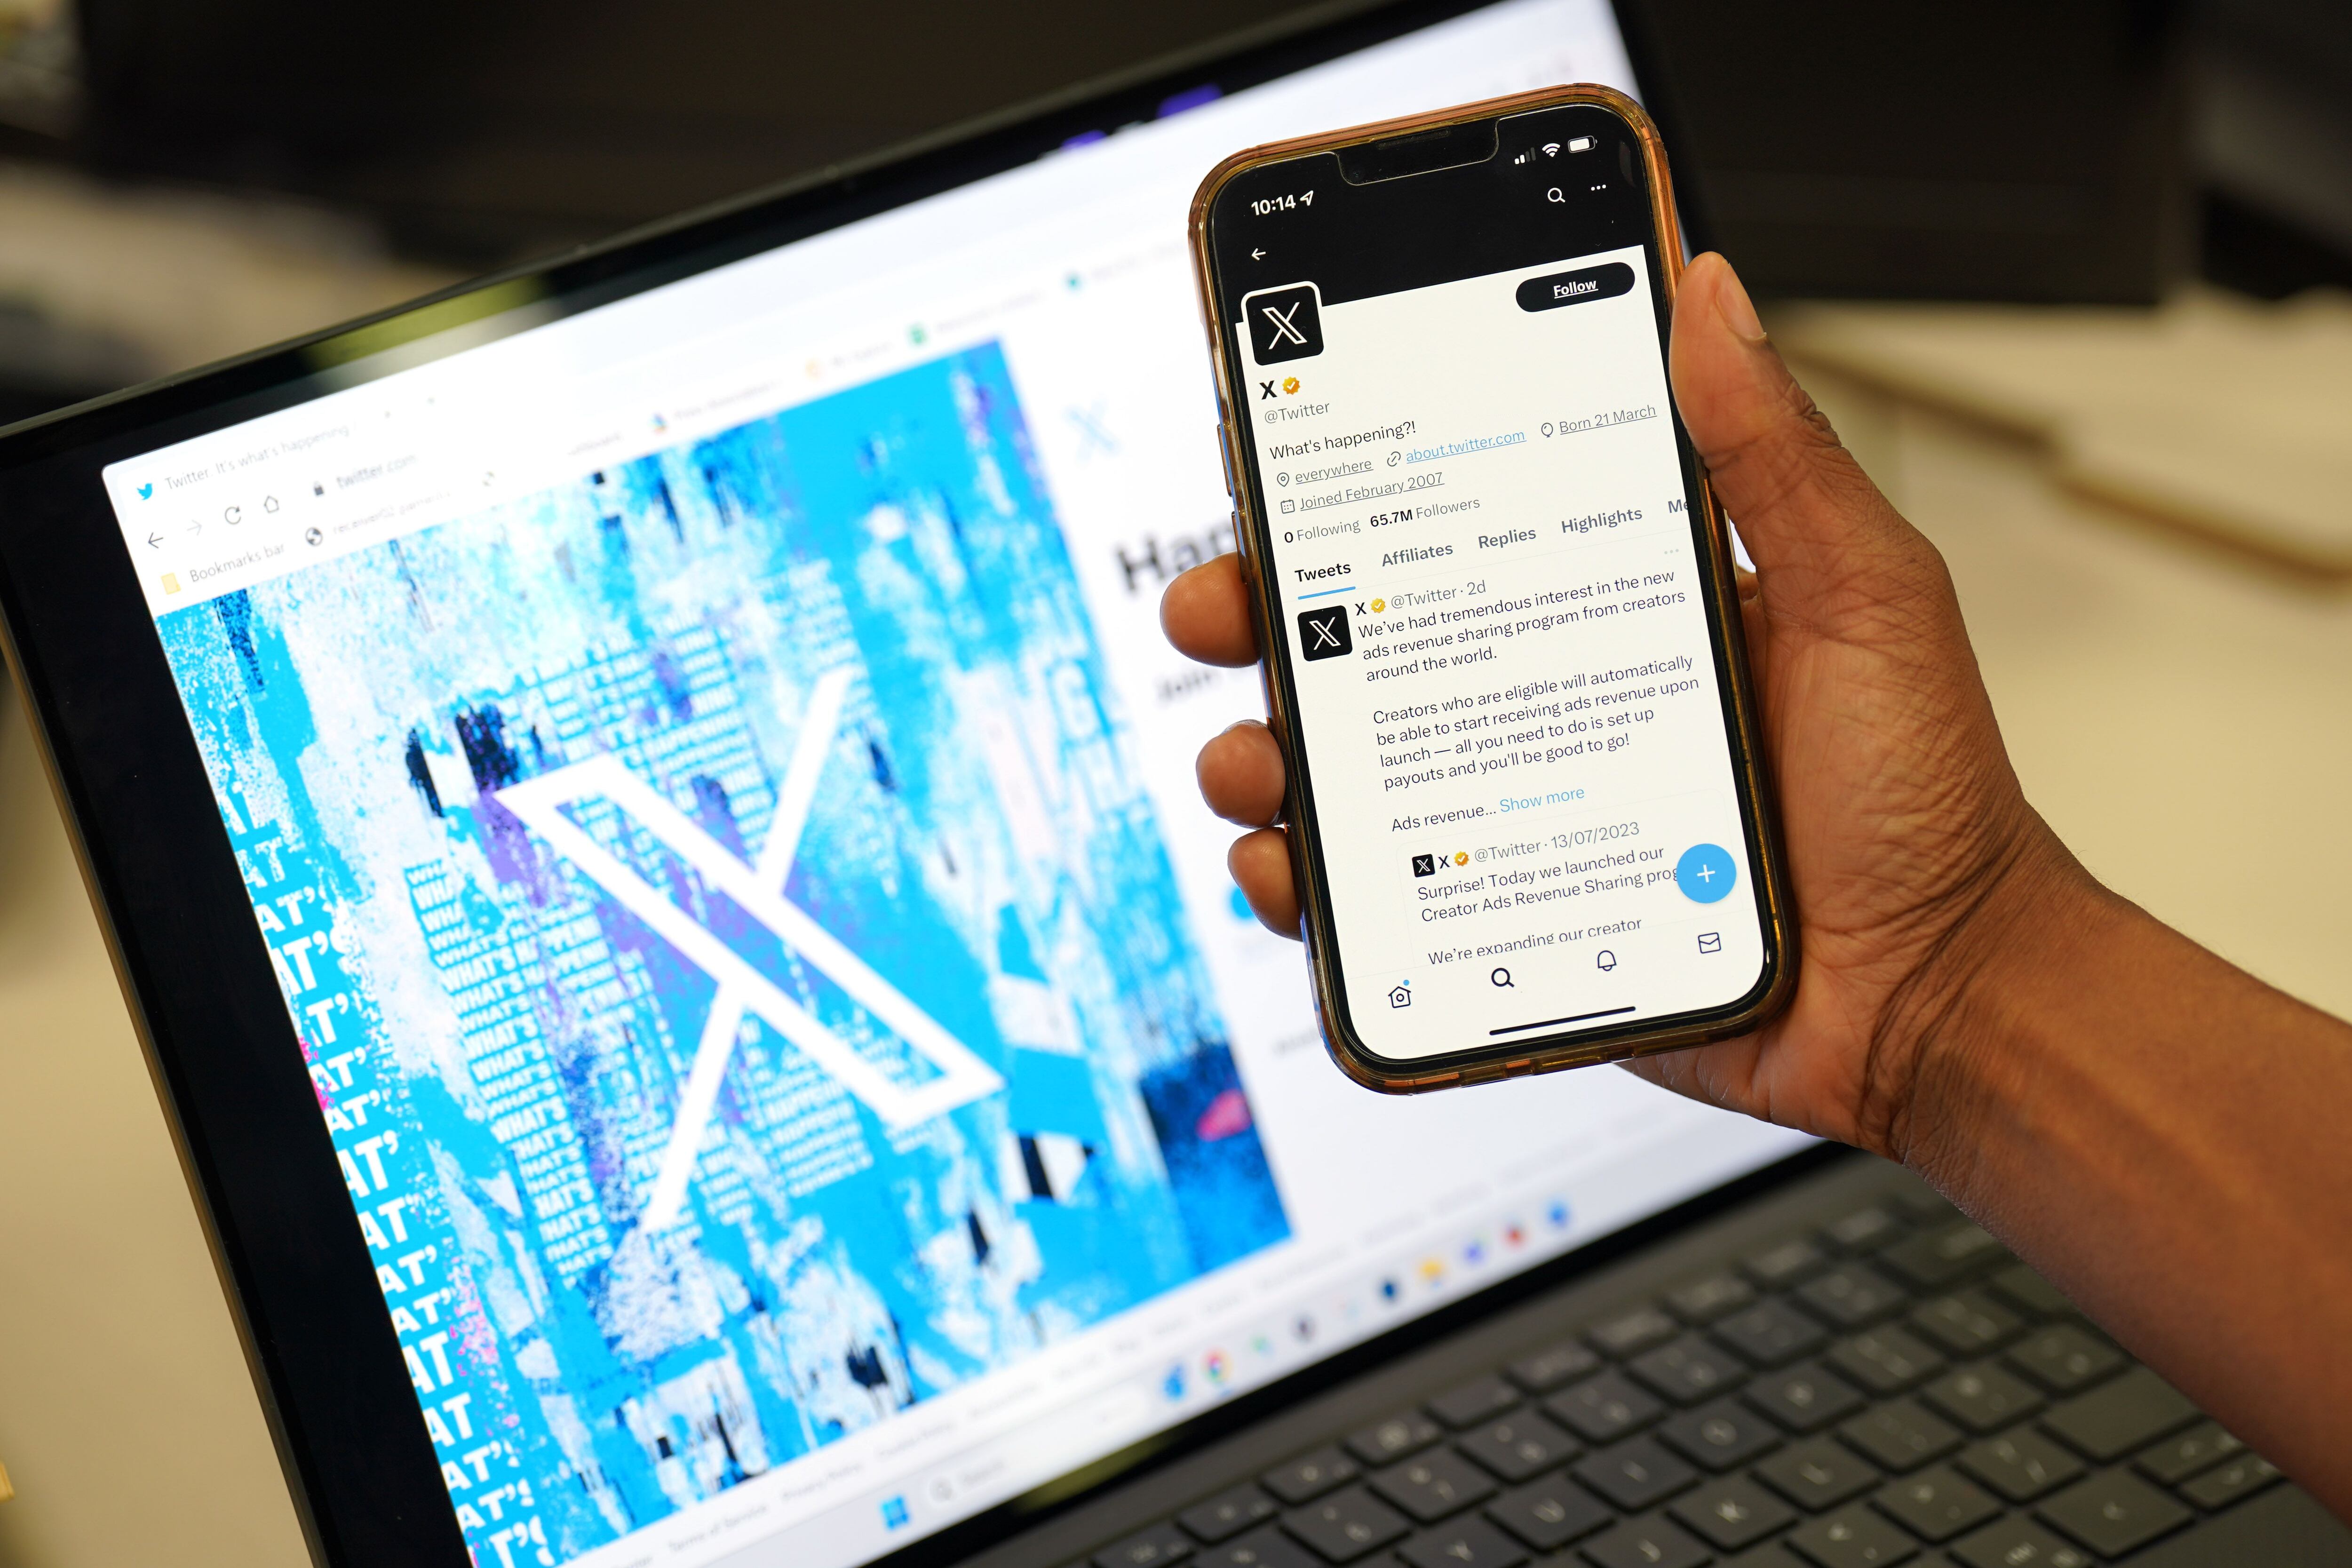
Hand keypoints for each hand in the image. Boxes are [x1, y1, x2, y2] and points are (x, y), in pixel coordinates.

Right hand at [1160, 252, 2090, 1161]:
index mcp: (1614, 611)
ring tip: (1256, 762)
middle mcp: (1550, 706)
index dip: (1352, 503)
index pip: (1457, 534)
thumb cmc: (1922, 801)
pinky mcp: (1510, 923)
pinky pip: (1379, 908)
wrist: (1936, 998)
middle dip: (1263, 623)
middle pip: (1368, 649)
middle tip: (1221, 613)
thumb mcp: (1865, 598)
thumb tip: (1711, 295)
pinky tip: (1297, 877)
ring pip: (1348, 777)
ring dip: (1265, 756)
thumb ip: (1777, 457)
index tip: (1281, 470)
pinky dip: (1309, 893)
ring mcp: (1520, 818)